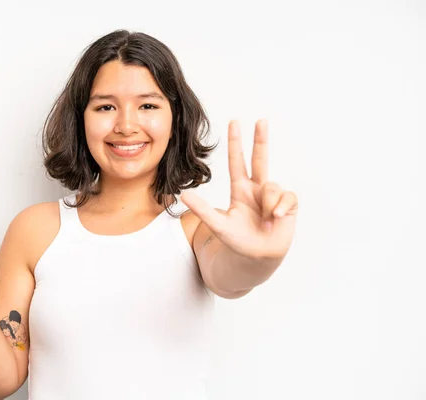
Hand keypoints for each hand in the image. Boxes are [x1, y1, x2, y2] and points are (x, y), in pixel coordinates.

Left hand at [181, 119, 297, 260]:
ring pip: (271, 186)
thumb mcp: (218, 225)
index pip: (237, 161)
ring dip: (267, 204)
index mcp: (240, 189)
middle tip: (261, 119)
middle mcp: (257, 189)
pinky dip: (280, 208)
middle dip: (261, 139)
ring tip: (265, 221)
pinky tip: (276, 219)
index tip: (234, 122)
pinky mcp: (288, 205)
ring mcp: (273, 196)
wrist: (257, 258)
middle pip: (260, 158)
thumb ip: (203, 209)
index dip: (236, 143)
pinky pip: (287, 197)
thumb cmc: (237, 241)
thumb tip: (184, 195)